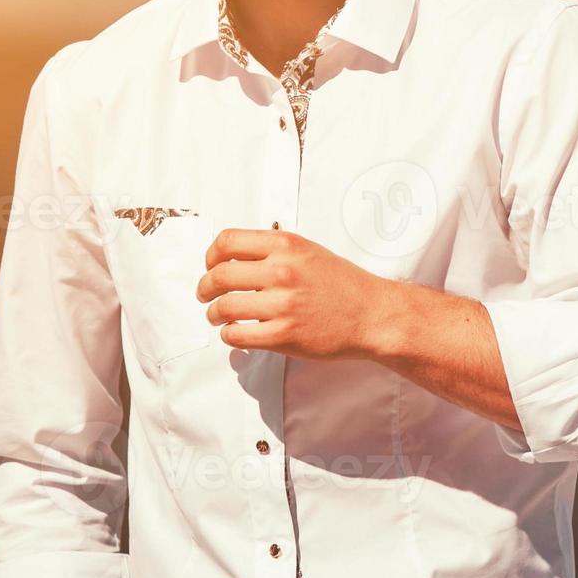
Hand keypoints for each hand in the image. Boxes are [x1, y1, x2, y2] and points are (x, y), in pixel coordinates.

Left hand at [197, 228, 408, 360]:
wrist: (372, 314)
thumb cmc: (342, 284)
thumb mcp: (308, 251)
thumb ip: (273, 250)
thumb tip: (233, 258)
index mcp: (285, 245)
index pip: (227, 242)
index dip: (210, 256)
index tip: (210, 266)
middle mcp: (282, 271)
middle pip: (218, 276)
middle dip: (204, 288)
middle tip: (205, 295)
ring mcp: (282, 304)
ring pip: (224, 307)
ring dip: (213, 314)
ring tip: (218, 316)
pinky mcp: (284, 335)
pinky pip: (238, 335)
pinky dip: (229, 335)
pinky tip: (236, 333)